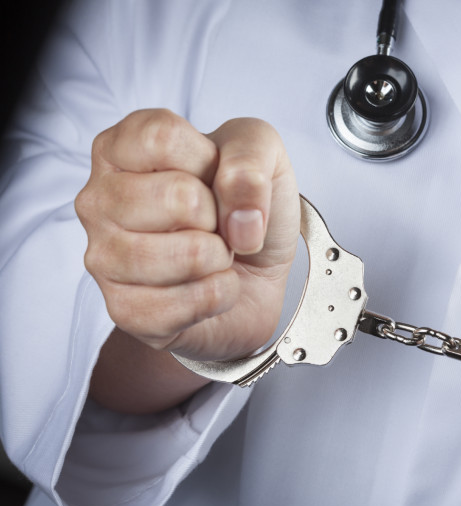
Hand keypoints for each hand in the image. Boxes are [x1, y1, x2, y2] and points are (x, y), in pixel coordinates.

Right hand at [75, 109, 298, 410]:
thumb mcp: (262, 153)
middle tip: (215, 222)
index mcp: (120, 148)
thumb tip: (239, 219)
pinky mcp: (124, 310)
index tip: (212, 174)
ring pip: (188, 255)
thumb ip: (251, 157)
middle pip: (178, 197)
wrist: (256, 272)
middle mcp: (98, 200)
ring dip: (221, 257)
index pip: (162, 138)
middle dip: (220, 215)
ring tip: (213, 253)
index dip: (208, 160)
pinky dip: (221, 294)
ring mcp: (103, 258)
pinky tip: (209, 284)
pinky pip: (192, 303)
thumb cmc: (243, 204)